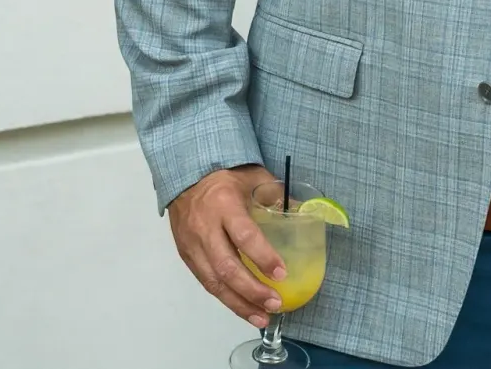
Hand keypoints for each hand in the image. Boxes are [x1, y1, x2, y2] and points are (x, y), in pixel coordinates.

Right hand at [167, 165, 287, 326]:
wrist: (185, 174)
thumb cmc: (225, 177)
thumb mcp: (254, 177)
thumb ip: (278, 195)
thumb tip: (306, 214)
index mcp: (224, 204)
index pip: (244, 236)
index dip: (263, 257)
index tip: (282, 273)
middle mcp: (205, 228)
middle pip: (227, 267)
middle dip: (252, 291)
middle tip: (275, 303)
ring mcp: (193, 245)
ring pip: (214, 282)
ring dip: (239, 304)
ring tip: (261, 317)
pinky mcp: (186, 256)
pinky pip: (206, 282)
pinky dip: (226, 299)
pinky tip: (243, 308)